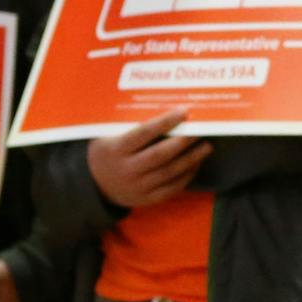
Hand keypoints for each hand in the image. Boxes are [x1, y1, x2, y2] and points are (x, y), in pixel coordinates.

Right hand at [86, 110, 211, 207]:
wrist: (95, 185)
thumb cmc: (107, 150)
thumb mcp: (108, 135)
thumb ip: (129, 123)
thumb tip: (160, 102)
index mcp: (116, 150)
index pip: (144, 134)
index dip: (165, 122)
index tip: (184, 111)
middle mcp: (127, 170)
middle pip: (159, 155)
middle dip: (183, 142)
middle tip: (201, 130)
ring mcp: (137, 187)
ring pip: (169, 173)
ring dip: (191, 159)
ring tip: (206, 146)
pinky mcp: (146, 200)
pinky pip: (171, 189)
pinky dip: (186, 176)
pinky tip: (196, 164)